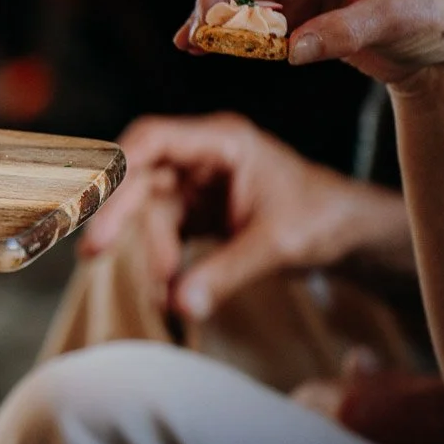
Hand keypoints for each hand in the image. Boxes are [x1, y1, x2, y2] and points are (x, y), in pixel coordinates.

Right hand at [80, 113, 405, 319]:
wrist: (348, 233)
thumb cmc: (323, 219)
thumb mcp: (278, 245)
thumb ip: (226, 273)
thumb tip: (181, 304)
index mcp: (221, 142)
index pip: (153, 139)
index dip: (117, 164)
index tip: (94, 198)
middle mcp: (200, 157)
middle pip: (140, 176)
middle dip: (119, 214)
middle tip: (96, 250)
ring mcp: (195, 184)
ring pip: (148, 211)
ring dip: (149, 251)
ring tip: (163, 293)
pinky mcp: (194, 211)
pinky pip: (162, 233)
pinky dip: (161, 261)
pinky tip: (169, 290)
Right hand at [175, 0, 443, 84]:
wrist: (436, 51)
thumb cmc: (425, 17)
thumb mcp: (389, 19)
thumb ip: (340, 32)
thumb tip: (292, 50)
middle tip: (202, 24)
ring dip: (213, 18)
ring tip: (191, 42)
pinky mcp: (294, 21)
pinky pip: (251, 24)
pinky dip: (226, 37)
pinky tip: (201, 49)